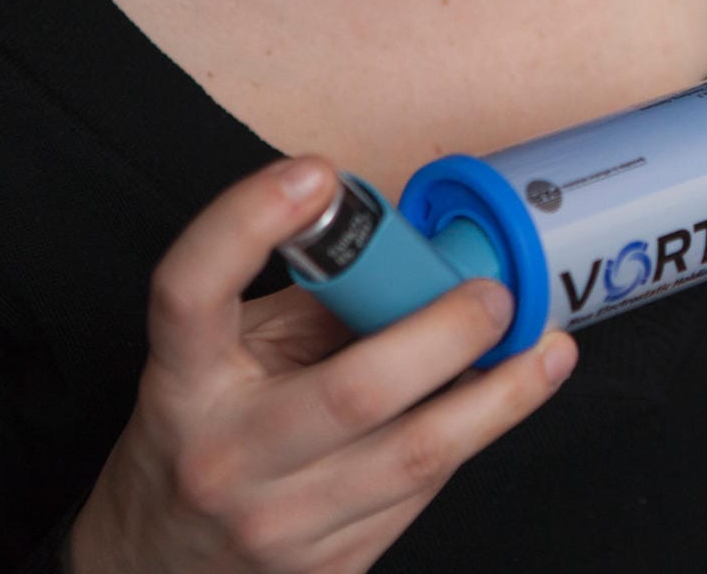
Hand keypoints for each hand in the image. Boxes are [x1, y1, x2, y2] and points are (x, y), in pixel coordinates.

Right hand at [66, 157, 577, 573]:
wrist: (159, 567)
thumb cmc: (207, 434)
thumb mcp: (233, 357)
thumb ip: (313, 305)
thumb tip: (413, 253)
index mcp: (184, 383)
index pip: (191, 292)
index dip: (246, 222)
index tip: (315, 173)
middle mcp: (225, 456)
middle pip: (354, 391)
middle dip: (445, 333)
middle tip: (495, 294)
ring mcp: (278, 525)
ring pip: (418, 456)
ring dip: (500, 397)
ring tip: (547, 352)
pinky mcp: (329, 568)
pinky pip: (423, 493)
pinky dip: (468, 439)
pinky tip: (495, 403)